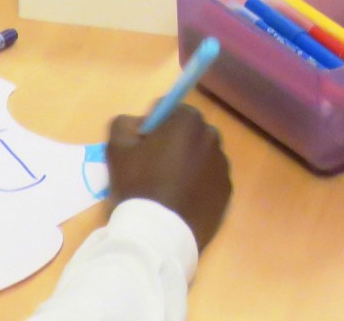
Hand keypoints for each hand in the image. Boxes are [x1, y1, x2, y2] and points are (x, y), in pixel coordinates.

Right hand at [104, 105, 231, 251]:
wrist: (159, 234)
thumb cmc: (139, 185)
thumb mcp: (117, 148)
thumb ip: (124, 124)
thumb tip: (137, 123)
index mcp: (189, 121)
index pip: (169, 110)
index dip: (152, 126)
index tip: (141, 145)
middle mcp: (213, 138)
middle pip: (187, 133)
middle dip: (172, 142)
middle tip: (152, 167)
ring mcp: (223, 167)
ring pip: (200, 157)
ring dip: (186, 163)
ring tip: (166, 188)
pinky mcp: (227, 193)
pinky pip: (209, 180)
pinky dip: (197, 185)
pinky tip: (180, 201)